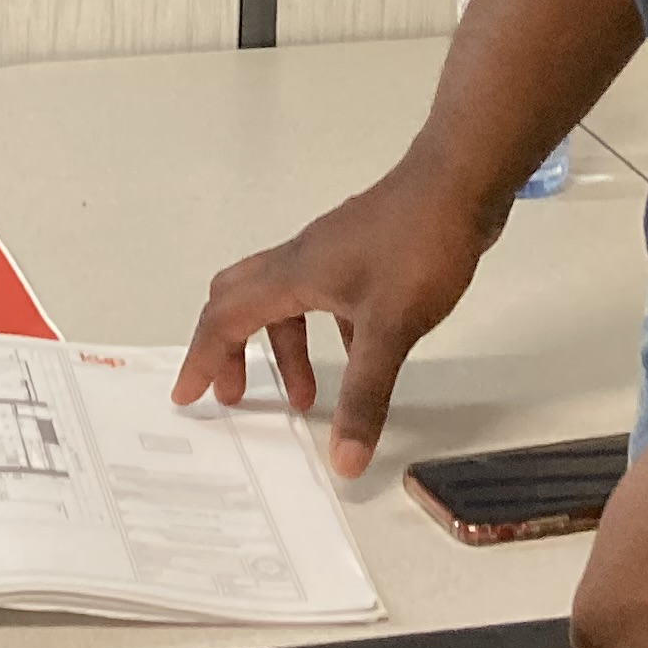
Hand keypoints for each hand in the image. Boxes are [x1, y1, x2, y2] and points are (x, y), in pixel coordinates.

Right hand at [172, 159, 506, 476]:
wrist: (459, 185)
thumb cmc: (417, 246)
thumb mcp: (389, 330)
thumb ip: (366, 397)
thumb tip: (344, 461)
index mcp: (292, 276)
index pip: (226, 319)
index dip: (203, 359)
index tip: (188, 395)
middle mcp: (300, 261)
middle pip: (239, 301)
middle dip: (229, 351)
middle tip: (234, 393)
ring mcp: (331, 254)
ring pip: (283, 302)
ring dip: (283, 349)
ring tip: (306, 397)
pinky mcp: (361, 253)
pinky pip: (321, 297)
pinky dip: (322, 333)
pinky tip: (357, 355)